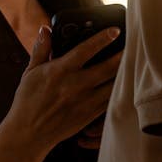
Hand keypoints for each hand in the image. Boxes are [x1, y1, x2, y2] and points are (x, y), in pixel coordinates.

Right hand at [4, 25, 121, 157]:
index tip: (115, 30)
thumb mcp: (30, 72)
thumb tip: (45, 29)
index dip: (102, 39)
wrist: (29, 132)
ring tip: (133, 62)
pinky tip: (124, 83)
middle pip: (107, 68)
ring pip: (113, 84)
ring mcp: (85, 101)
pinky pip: (110, 100)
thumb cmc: (27, 101)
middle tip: (133, 45)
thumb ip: (41, 49)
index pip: (85, 50)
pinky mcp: (90, 114)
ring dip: (124, 72)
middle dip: (122, 55)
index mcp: (60, 71)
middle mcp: (75, 85)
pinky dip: (119, 90)